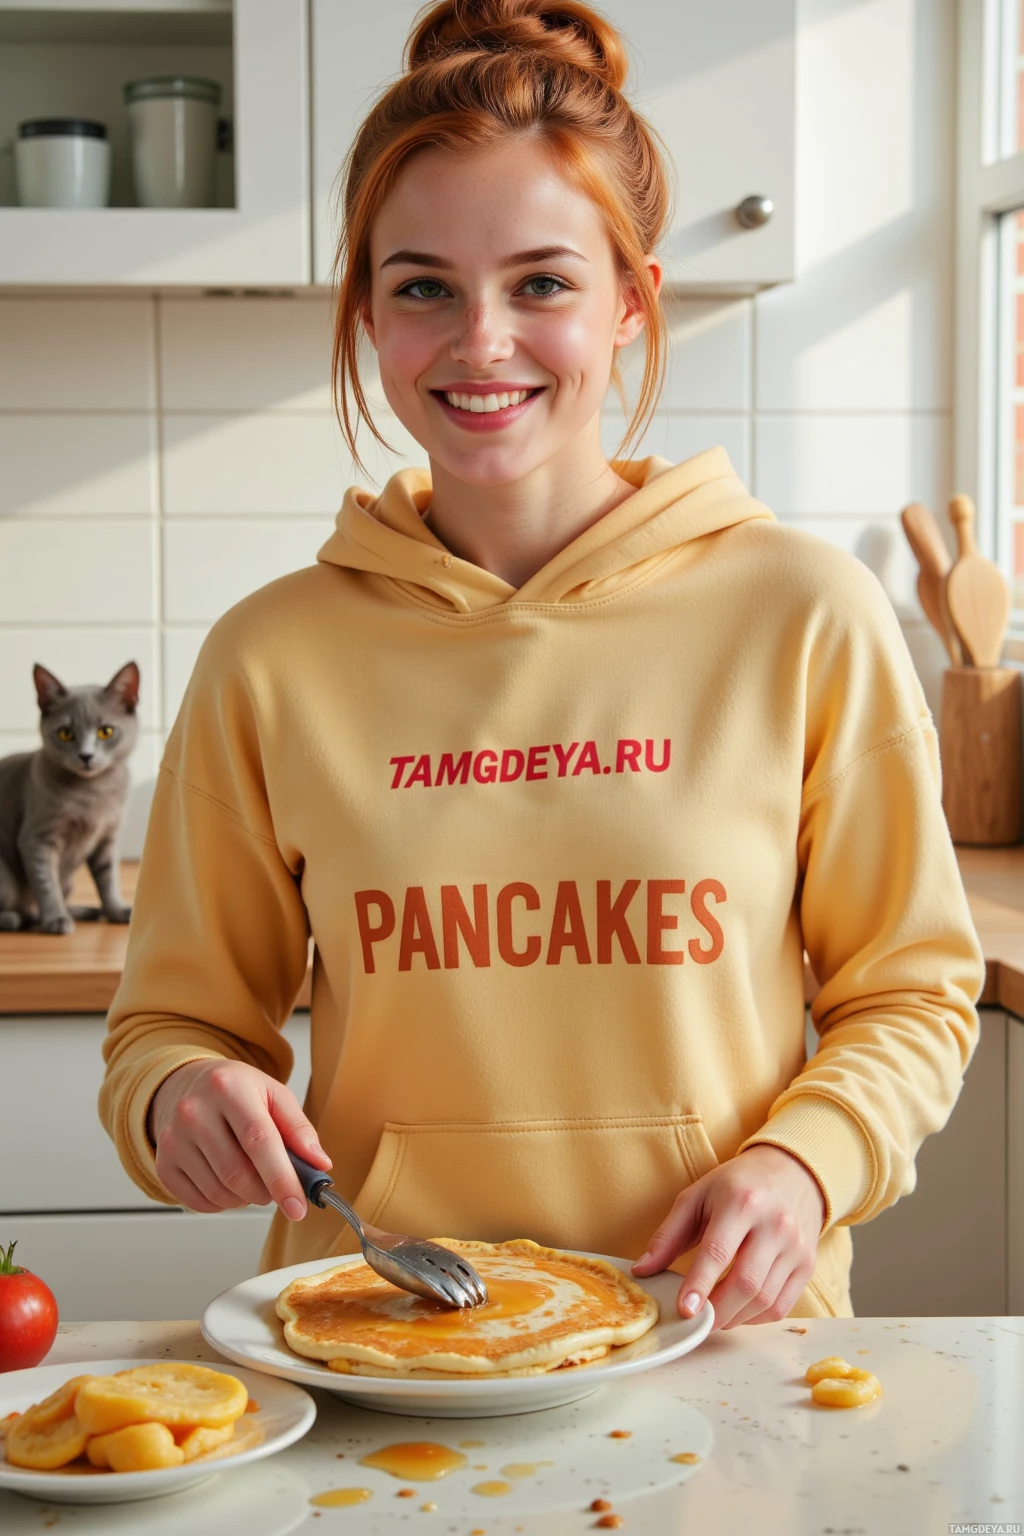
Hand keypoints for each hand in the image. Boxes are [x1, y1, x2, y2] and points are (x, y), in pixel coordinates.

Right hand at [148, 1059, 330, 1220]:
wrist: (185, 1084)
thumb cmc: (235, 1091)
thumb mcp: (273, 1094)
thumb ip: (299, 1128)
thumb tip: (319, 1165)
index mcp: (229, 1088)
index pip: (259, 1141)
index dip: (282, 1179)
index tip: (298, 1207)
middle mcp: (194, 1112)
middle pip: (238, 1174)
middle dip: (266, 1192)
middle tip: (276, 1185)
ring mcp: (173, 1139)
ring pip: (219, 1193)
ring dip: (245, 1198)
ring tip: (251, 1178)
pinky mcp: (163, 1163)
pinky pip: (198, 1203)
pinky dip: (222, 1203)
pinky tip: (227, 1182)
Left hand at [631, 1145, 826, 1329]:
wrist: (793, 1171)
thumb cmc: (737, 1184)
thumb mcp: (696, 1196)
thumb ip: (668, 1234)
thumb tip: (642, 1270)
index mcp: (741, 1202)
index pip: (719, 1251)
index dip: (699, 1284)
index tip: (684, 1310)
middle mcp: (774, 1224)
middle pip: (746, 1283)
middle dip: (716, 1311)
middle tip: (695, 1321)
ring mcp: (796, 1247)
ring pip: (764, 1300)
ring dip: (734, 1318)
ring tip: (712, 1316)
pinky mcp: (807, 1265)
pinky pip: (781, 1306)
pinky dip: (755, 1318)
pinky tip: (737, 1311)